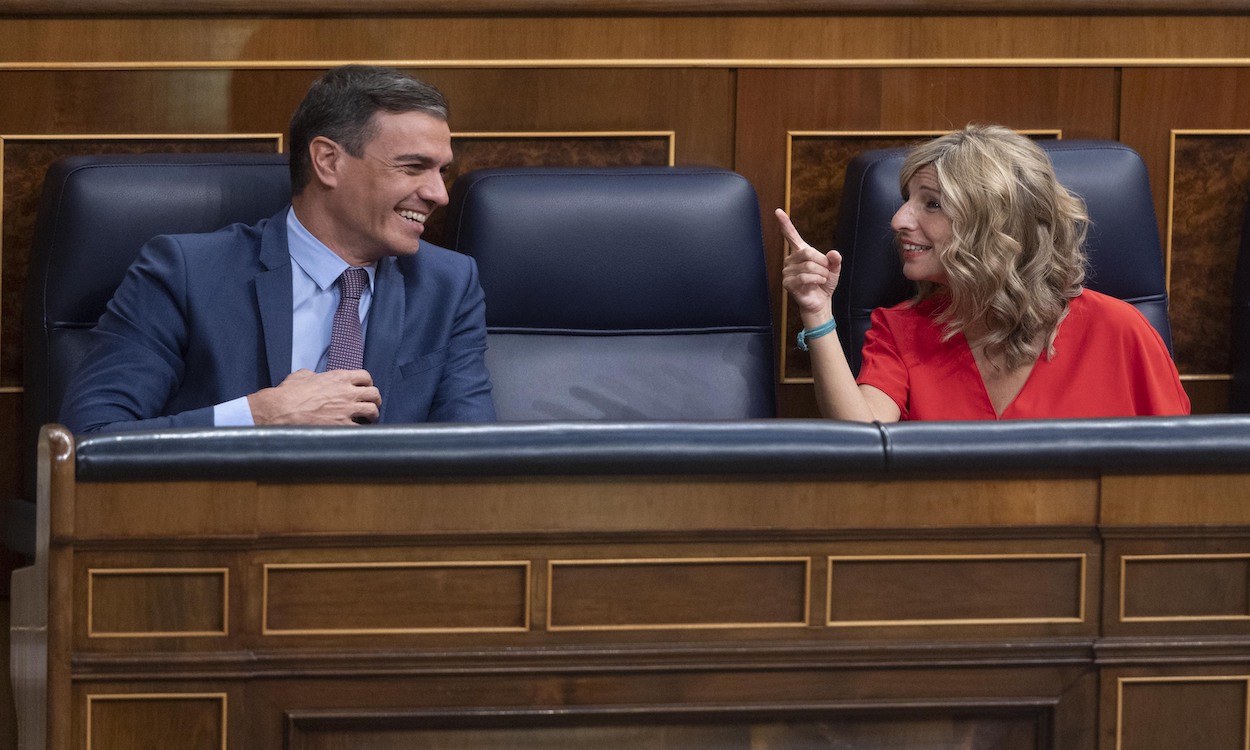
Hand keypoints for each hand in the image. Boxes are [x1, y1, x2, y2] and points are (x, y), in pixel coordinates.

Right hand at [247, 368, 380, 425]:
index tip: (365, 388)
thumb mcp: (301, 376)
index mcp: (338, 378)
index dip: (367, 383)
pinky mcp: (342, 425)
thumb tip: (313, 376)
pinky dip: (363, 430)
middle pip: (374, 393)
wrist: (281, 410)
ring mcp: (347, 410)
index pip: (365, 376)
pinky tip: (358, 431)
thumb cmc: (289, 394)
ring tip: (369, 419)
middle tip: (371, 404)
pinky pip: (362, 428)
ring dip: (373, 415)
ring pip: (373, 410)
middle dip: (375, 399)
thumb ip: (313, 374)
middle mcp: (347, 392)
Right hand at [777, 208, 841, 317]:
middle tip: (826, 270)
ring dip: (821, 273)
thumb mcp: (834, 269)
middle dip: (822, 262)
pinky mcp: (787, 283)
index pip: (791, 235)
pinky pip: (804, 277)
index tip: (778, 211)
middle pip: (807, 252)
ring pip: (808, 266)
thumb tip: (833, 253)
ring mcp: (787, 271)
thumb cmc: (824, 283)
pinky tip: (818, 283)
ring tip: (822, 279)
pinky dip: (816, 279)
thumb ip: (835, 259)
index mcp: (800, 252)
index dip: (785, 223)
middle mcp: (791, 259)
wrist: (820, 301)